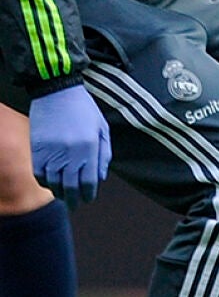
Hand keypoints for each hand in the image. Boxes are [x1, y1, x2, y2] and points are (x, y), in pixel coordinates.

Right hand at [29, 85, 109, 204]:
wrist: (57, 93)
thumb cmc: (84, 110)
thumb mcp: (102, 129)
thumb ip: (104, 154)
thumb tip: (100, 178)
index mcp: (89, 148)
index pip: (89, 181)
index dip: (89, 194)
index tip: (89, 199)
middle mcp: (70, 153)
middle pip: (71, 187)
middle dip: (75, 199)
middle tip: (76, 204)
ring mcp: (52, 152)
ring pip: (54, 183)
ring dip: (60, 193)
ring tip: (65, 196)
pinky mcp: (37, 150)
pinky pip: (39, 174)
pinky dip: (45, 182)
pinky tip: (51, 184)